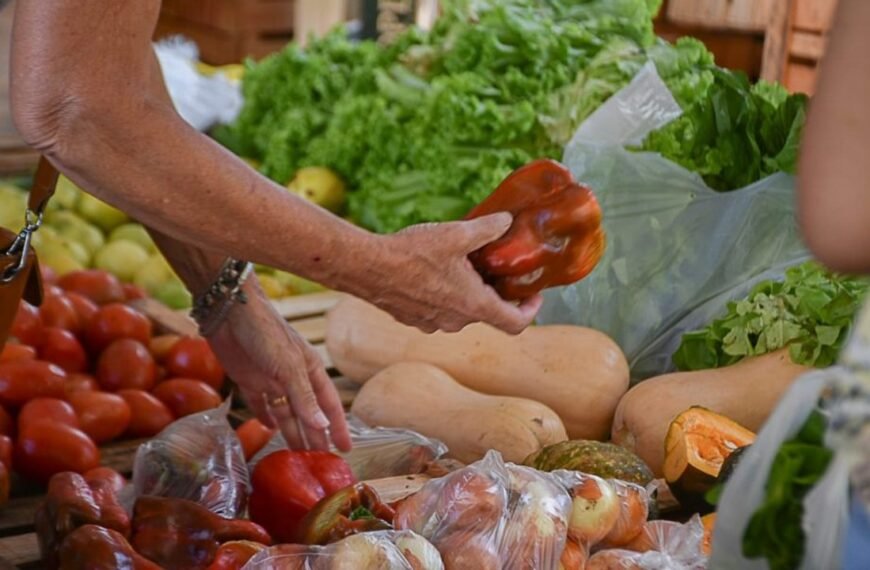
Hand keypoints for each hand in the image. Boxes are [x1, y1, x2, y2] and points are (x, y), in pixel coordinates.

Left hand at [207, 280, 350, 451]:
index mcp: (310, 370)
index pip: (328, 405)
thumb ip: (304, 398)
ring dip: (292, 432)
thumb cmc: (266, 333)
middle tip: (322, 462)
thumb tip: (322, 427)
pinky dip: (266, 417)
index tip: (345, 449)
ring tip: (299, 455)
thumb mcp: (289, 367)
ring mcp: (271, 380)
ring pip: (286, 413)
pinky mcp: (249, 380)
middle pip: (308, 413)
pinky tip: (269, 429)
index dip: (337, 427)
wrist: (230, 313)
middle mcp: (293, 377)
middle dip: (316, 436)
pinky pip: (261, 404)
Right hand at [365, 213, 542, 333]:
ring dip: (468, 293)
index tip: (532, 294)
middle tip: (494, 266)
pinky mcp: (414, 319)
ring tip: (462, 265)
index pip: (515, 323)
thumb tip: (506, 221)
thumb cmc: (411, 253)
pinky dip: (445, 295)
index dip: (530, 311)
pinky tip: (434, 271)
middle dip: (494, 291)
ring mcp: (434, 323)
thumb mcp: (456, 233)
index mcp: (474, 305)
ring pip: (462, 311)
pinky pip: (439, 311)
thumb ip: (487, 228)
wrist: (366, 267)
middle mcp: (456, 321)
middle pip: (488, 313)